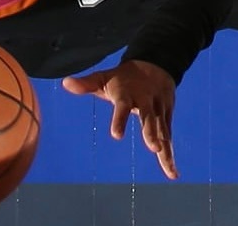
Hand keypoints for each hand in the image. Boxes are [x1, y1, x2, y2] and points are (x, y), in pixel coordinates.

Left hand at [62, 60, 177, 178]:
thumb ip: (86, 84)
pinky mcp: (166, 115)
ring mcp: (158, 108)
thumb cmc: (123, 78)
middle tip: (154, 147)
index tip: (116, 135)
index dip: (120, 119)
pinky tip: (172, 173)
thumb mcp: (104, 78)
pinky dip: (170, 155)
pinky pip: (168, 137)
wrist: (155, 63)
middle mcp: (145, 101)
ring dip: (165, 148)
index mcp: (128, 94)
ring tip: (168, 169)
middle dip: (151, 132)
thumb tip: (64, 83)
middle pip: (148, 117)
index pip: (123, 106)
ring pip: (162, 129)